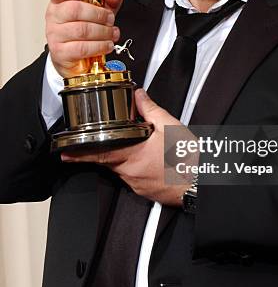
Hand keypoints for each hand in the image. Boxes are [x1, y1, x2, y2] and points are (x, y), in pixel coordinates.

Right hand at [46, 0, 123, 77]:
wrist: (75, 58)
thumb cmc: (84, 31)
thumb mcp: (99, 11)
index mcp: (60, 1)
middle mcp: (54, 16)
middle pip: (75, 9)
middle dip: (99, 14)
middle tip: (110, 19)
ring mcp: (55, 35)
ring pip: (81, 30)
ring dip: (103, 31)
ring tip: (112, 33)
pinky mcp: (60, 53)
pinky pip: (82, 48)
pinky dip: (100, 46)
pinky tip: (107, 45)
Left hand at [60, 90, 196, 206]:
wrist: (202, 182)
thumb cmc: (188, 158)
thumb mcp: (170, 126)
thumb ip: (150, 109)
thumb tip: (138, 95)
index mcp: (133, 155)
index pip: (99, 153)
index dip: (80, 154)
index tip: (65, 154)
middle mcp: (130, 172)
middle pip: (109, 160)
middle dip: (102, 152)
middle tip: (95, 148)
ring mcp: (138, 184)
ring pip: (122, 169)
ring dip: (124, 159)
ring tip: (139, 150)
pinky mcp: (146, 191)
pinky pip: (134, 177)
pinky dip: (136, 168)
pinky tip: (150, 161)